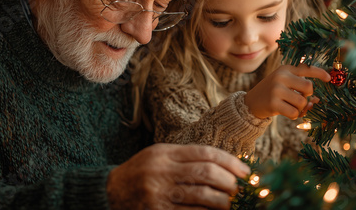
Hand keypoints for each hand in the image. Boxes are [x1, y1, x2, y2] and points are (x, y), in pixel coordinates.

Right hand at [106, 143, 250, 209]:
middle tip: (239, 188)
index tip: (244, 170)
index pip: (204, 153)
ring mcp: (160, 194)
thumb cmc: (140, 172)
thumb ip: (186, 157)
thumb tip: (221, 165)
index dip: (229, 161)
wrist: (111, 193)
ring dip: (222, 201)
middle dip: (229, 181)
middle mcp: (163, 171)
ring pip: (202, 195)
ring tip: (230, 202)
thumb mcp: (159, 155)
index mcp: (165, 153)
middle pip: (206, 173)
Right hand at [244, 64, 330, 119]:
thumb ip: (299, 86)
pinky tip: (285, 111)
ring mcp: (276, 90)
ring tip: (290, 106)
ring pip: (302, 102)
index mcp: (285, 69)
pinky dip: (293, 115)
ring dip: (300, 108)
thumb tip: (317, 101)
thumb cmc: (272, 93)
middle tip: (298, 98)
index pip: (306, 68)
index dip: (320, 73)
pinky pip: (294, 113)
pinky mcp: (273, 103)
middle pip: (309, 88)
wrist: (250, 103)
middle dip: (308, 96)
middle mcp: (281, 76)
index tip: (329, 78)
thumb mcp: (283, 82)